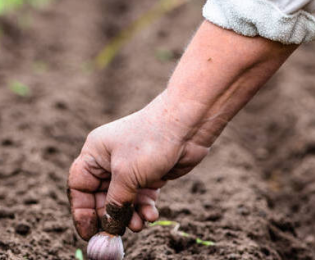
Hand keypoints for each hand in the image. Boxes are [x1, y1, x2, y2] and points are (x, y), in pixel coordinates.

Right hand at [67, 91, 209, 238]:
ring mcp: (132, 168)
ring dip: (131, 215)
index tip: (89, 232)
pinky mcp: (151, 174)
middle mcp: (110, 160)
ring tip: (140, 226)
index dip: (82, 211)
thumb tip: (109, 226)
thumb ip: (116, 203)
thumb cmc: (151, 142)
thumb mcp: (127, 175)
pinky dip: (145, 208)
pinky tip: (152, 216)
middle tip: (118, 234)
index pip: (79, 187)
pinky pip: (142, 197)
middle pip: (102, 197)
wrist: (188, 126)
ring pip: (125, 200)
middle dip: (111, 216)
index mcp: (95, 153)